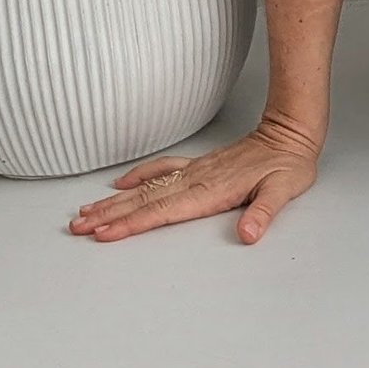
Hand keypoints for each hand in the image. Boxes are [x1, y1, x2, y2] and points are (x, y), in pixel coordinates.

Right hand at [68, 113, 321, 243]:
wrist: (291, 133)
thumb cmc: (288, 165)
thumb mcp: (284, 191)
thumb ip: (264, 213)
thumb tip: (249, 234)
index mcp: (211, 191)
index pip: (163, 211)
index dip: (132, 224)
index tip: (104, 233)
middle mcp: (196, 180)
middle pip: (144, 200)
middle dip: (109, 214)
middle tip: (78, 226)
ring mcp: (194, 171)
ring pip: (146, 188)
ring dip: (114, 201)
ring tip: (85, 211)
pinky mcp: (198, 166)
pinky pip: (160, 170)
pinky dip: (137, 178)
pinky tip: (120, 185)